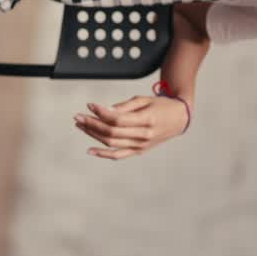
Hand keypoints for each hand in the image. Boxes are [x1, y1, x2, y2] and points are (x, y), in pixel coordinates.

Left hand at [74, 95, 189, 159]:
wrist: (178, 119)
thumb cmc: (160, 106)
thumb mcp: (144, 100)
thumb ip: (125, 107)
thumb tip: (104, 111)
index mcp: (147, 120)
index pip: (118, 119)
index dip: (101, 113)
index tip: (90, 105)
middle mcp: (144, 135)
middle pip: (111, 132)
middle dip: (92, 124)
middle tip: (78, 116)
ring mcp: (141, 145)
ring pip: (112, 143)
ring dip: (93, 135)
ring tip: (80, 125)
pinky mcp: (139, 151)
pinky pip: (119, 155)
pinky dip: (103, 154)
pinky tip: (90, 150)